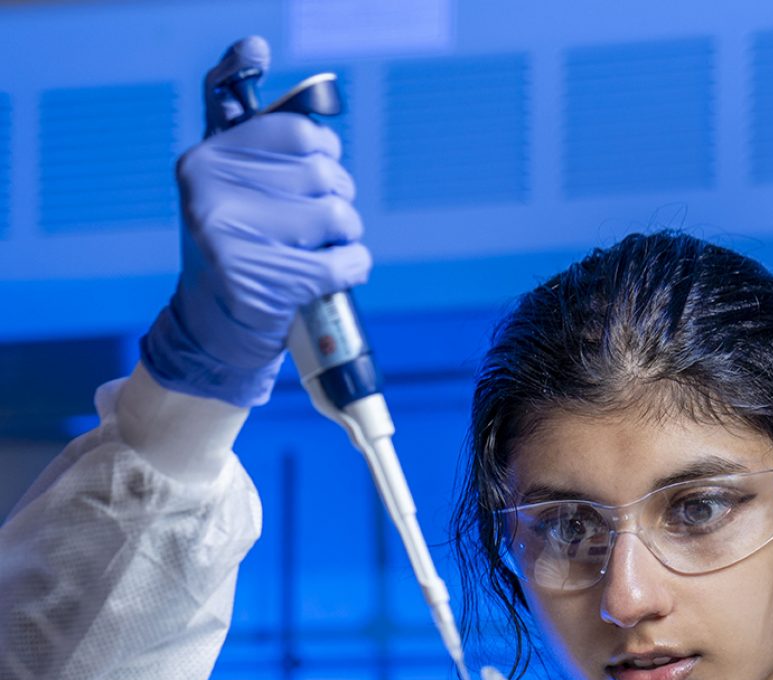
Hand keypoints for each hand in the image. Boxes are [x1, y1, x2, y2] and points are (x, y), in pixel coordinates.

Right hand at [141, 37, 371, 407]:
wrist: (212, 330)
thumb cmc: (233, 245)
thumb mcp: (226, 178)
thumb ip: (241, 119)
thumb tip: (252, 43)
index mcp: (205, 159)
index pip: (297, 132)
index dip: (324, 150)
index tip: (321, 165)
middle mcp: (210, 194)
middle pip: (323, 174)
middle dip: (340, 197)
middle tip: (327, 221)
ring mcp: (231, 241)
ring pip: (337, 216)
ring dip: (348, 235)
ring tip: (329, 248)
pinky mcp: (259, 284)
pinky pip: (341, 262)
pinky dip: (354, 268)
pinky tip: (342, 272)